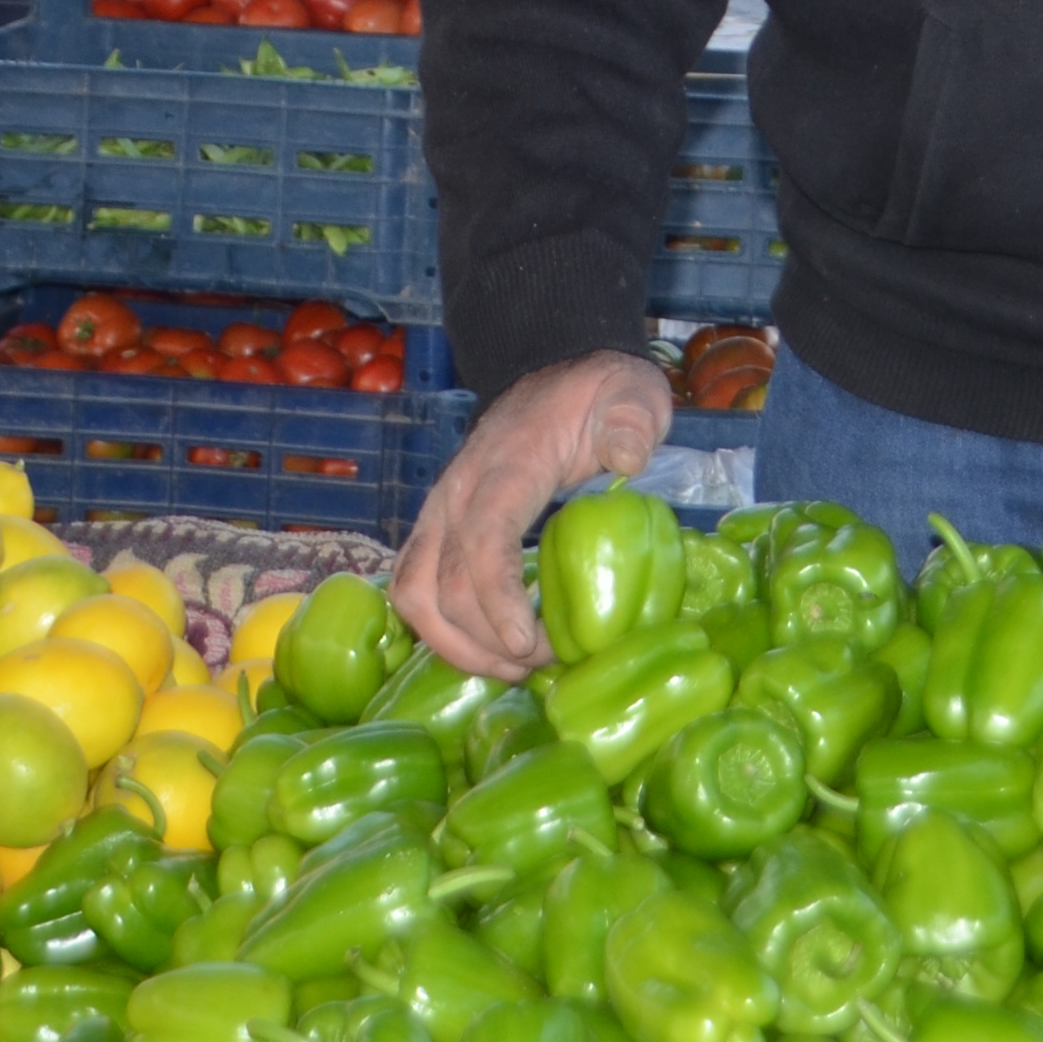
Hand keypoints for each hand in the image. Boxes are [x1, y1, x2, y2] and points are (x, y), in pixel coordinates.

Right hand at [390, 348, 673, 677]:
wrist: (555, 372)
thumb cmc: (597, 395)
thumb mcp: (629, 393)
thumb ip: (630, 419)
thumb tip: (628, 459)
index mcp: (506, 465)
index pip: (483, 538)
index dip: (496, 599)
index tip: (525, 645)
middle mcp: (457, 492)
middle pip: (440, 584)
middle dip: (482, 640)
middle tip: (537, 667)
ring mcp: (439, 511)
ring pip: (412, 592)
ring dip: (452, 643)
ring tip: (508, 669)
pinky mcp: (437, 528)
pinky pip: (414, 586)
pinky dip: (440, 629)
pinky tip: (484, 650)